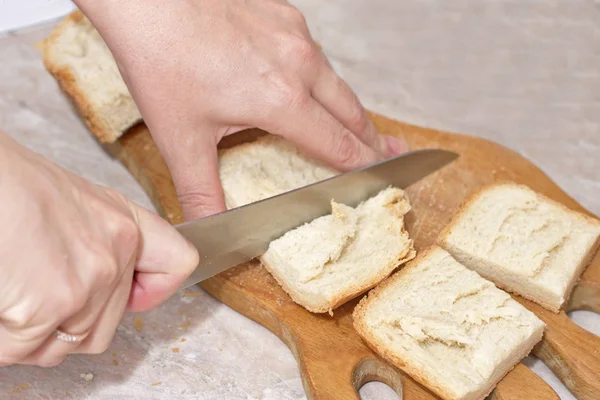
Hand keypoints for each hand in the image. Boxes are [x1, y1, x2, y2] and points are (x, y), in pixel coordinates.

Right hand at [0, 132, 197, 366]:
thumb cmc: (15, 187)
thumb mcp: (80, 204)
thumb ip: (102, 244)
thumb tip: (103, 282)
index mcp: (124, 227)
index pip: (177, 264)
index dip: (154, 288)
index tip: (135, 296)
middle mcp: (112, 259)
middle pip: (103, 328)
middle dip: (70, 324)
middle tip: (39, 298)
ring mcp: (82, 287)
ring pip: (65, 346)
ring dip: (36, 337)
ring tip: (15, 298)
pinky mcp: (43, 309)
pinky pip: (22, 350)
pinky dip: (5, 339)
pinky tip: (2, 303)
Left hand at [75, 0, 406, 219]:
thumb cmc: (162, 58)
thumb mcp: (180, 138)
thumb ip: (200, 190)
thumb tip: (207, 227)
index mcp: (282, 100)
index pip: (339, 144)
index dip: (364, 165)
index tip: (380, 177)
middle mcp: (299, 64)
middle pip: (352, 112)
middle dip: (372, 139)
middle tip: (388, 154)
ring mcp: (294, 34)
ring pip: (337, 81)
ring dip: (350, 108)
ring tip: (357, 126)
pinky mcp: (283, 14)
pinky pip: (315, 53)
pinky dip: (323, 77)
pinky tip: (314, 84)